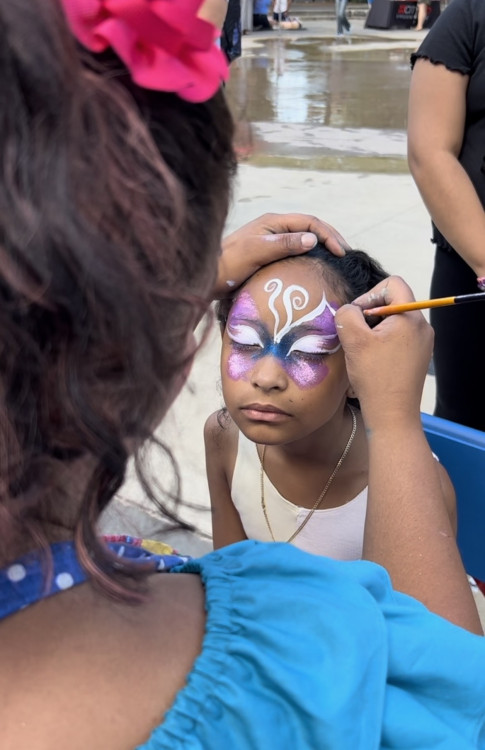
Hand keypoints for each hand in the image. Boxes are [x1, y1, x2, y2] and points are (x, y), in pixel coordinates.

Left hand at [214, 213, 349, 298]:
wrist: (206, 277)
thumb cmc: (227, 265)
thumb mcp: (256, 252)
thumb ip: (283, 243)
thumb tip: (313, 238)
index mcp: (273, 222)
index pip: (310, 222)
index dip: (329, 235)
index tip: (342, 253)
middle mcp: (274, 228)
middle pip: (310, 228)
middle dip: (330, 239)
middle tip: (347, 256)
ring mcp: (270, 241)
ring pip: (303, 240)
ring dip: (322, 247)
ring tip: (337, 261)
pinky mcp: (267, 255)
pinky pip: (295, 251)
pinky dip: (310, 257)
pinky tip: (315, 269)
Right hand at [335, 276, 433, 428]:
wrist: (392, 414)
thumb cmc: (375, 376)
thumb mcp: (354, 340)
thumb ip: (347, 314)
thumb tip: (350, 310)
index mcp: (410, 317)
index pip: (393, 284)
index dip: (370, 294)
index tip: (357, 316)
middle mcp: (422, 326)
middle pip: (393, 302)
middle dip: (370, 314)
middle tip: (356, 335)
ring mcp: (422, 342)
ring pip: (394, 321)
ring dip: (374, 329)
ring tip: (362, 349)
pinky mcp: (418, 356)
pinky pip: (398, 337)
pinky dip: (382, 342)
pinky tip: (371, 360)